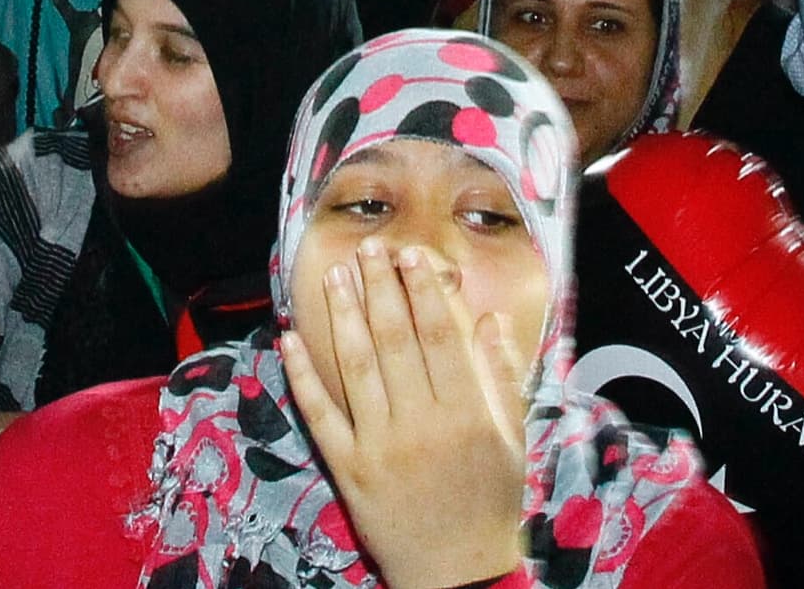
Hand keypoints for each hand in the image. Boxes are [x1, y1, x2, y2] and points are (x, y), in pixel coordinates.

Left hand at [279, 242, 532, 588]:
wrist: (458, 572)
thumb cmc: (490, 502)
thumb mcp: (512, 440)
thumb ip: (501, 377)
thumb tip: (488, 318)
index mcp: (466, 413)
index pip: (439, 335)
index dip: (423, 290)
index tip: (411, 255)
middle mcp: (421, 424)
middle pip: (395, 340)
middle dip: (380, 288)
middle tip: (369, 248)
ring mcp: (380, 446)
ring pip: (356, 367)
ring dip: (342, 316)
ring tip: (333, 276)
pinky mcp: (348, 469)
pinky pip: (320, 415)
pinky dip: (304, 376)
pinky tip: (291, 340)